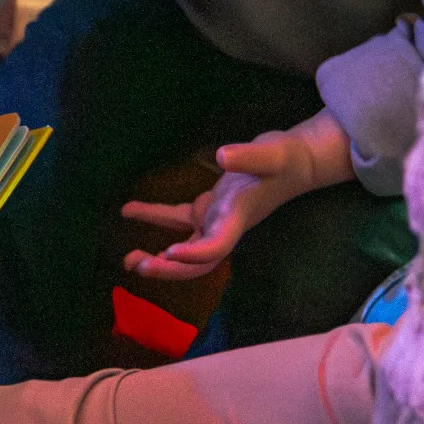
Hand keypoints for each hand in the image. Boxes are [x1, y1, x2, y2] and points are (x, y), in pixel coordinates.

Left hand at [123, 113, 353, 281]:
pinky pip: (178, 218)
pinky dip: (154, 216)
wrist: (296, 161)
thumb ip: (249, 156)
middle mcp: (226, 227)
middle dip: (169, 270)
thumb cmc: (286, 159)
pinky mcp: (209, 207)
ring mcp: (216, 220)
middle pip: (198, 263)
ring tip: (128, 260)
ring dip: (158, 257)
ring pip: (185, 247)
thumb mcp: (272, 153)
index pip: (217, 247)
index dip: (195, 254)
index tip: (170, 252)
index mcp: (239, 219)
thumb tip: (224, 155)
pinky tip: (129, 210)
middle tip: (139, 266)